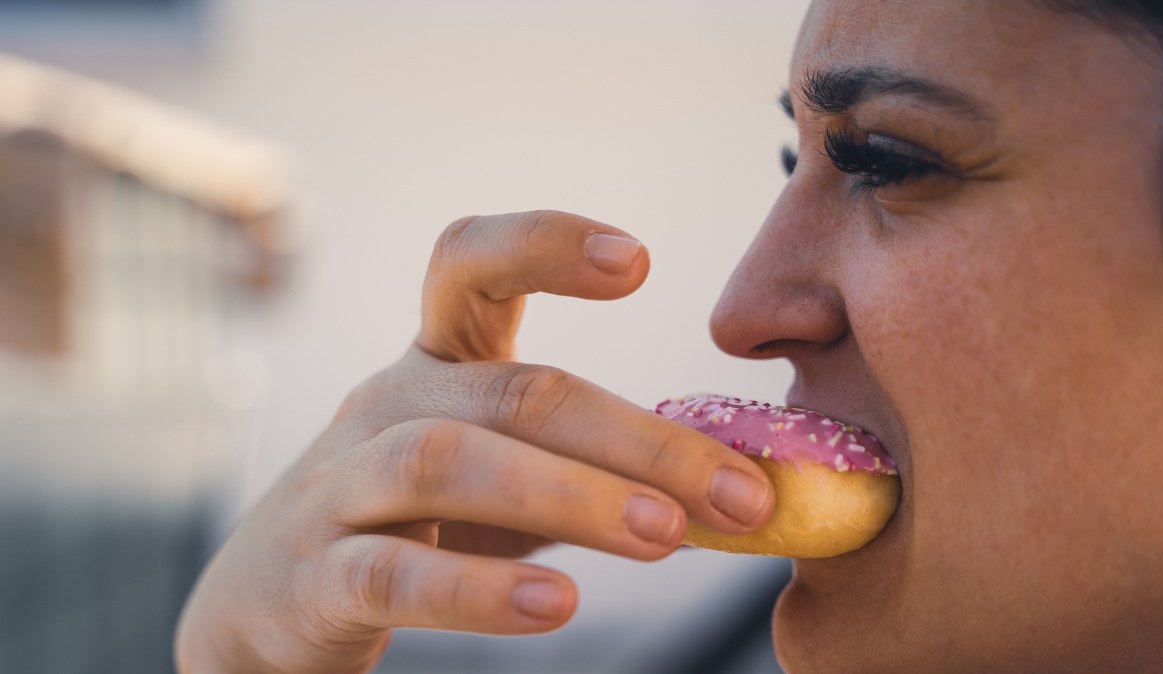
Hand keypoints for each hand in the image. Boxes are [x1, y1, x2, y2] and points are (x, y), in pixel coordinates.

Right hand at [175, 211, 775, 673]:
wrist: (270, 605)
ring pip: (449, 462)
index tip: (639, 261)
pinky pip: (393, 571)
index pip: (468, 265)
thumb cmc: (417, 522)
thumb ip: (599, 469)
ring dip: (572, 494)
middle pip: (512, 391)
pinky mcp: (313, 576)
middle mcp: (386, 405)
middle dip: (636, 438)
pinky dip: (478, 587)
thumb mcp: (504, 475)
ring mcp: (339, 486)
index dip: (545, 244)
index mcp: (436, 365)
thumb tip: (742, 485)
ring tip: (666, 536)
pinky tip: (557, 603)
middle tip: (740, 492)